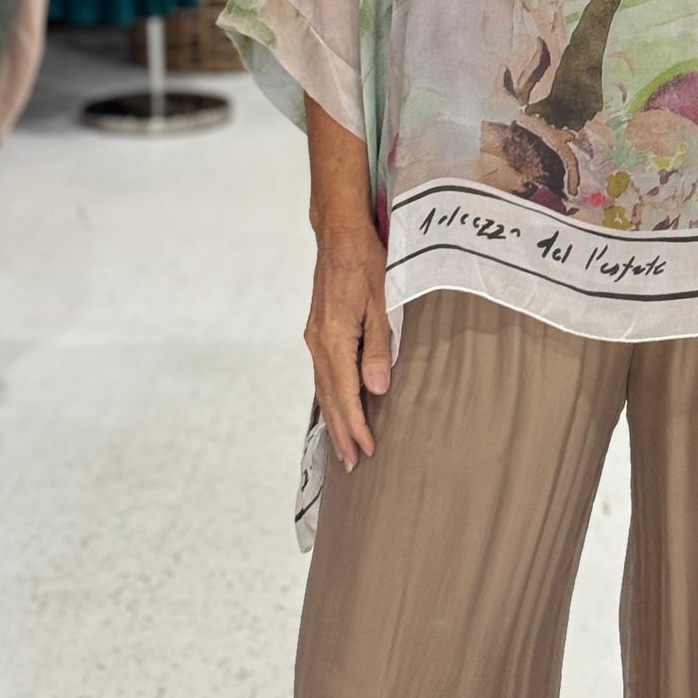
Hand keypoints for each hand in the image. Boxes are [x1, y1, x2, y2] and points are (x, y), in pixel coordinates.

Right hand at [304, 224, 391, 472]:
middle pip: (329, 397)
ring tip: (342, 446)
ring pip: (323, 387)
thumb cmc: (367, 261)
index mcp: (334, 337)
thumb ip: (379, 346)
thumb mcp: (382, 300)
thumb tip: (376, 389)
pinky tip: (335, 406)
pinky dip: (329, 395)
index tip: (366, 452)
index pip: (345, 393)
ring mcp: (315, 335)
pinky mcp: (318, 329)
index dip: (356, 426)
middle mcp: (318, 341)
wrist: (339, 232)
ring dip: (333, 417)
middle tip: (351, 465)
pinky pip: (322, 372)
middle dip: (341, 432)